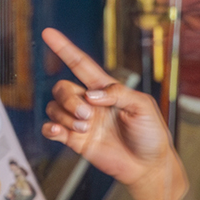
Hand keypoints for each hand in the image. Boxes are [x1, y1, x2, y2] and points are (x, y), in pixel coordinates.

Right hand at [41, 27, 187, 199]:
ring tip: (85, 128)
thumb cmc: (151, 134)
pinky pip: (51, 129)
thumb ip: (118, 94)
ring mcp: (82, 122)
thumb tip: (91, 95)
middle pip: (63, 88)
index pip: (80, 64)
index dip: (64, 48)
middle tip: (88, 115)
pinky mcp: (76, 141)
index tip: (48, 33)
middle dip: (70, 100)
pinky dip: (51, 128)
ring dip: (65, 116)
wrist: (148, 166)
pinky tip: (60, 132)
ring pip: (55, 108)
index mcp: (106, 90)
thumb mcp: (143, 106)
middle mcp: (90, 103)